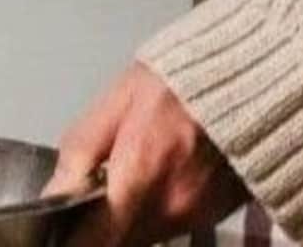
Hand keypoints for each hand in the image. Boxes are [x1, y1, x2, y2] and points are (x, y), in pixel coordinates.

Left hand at [47, 62, 247, 246]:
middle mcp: (171, 204)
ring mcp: (197, 214)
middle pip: (119, 240)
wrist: (250, 71)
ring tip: (136, 168)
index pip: (94, 239)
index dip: (74, 238)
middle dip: (102, 223)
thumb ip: (82, 149)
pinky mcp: (216, 215)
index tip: (63, 229)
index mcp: (141, 170)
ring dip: (130, 215)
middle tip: (101, 184)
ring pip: (145, 235)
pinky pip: (173, 226)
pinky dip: (159, 209)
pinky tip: (162, 172)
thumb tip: (52, 192)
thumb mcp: (119, 96)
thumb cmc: (182, 76)